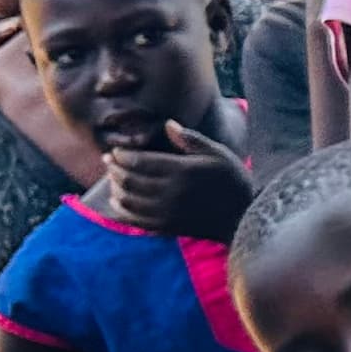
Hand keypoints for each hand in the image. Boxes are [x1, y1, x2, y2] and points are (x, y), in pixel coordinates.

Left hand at [107, 121, 255, 242]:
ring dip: (115, 188)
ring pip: (128, 200)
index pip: (140, 162)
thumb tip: (168, 124)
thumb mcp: (218, 153)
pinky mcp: (165, 227)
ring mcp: (167, 212)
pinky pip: (135, 220)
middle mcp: (171, 192)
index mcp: (182, 170)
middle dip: (114, 169)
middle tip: (108, 162)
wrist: (242, 217)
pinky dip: (121, 210)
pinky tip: (118, 201)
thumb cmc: (232, 180)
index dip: (122, 156)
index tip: (115, 151)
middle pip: (130, 180)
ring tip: (113, 179)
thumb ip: (192, 139)